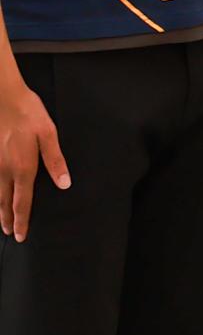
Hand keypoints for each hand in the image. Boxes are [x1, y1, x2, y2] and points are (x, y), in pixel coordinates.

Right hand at [0, 70, 64, 240]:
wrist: (4, 98)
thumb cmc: (29, 114)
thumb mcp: (48, 135)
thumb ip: (55, 160)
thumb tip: (64, 184)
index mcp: (23, 168)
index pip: (22, 202)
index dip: (22, 220)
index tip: (20, 236)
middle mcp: (5, 170)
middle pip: (5, 202)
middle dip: (7, 220)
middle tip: (9, 234)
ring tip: (1, 222)